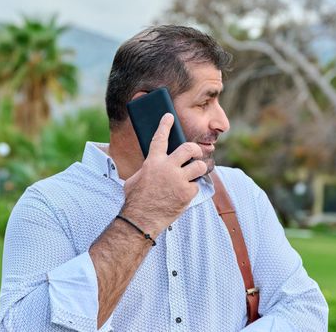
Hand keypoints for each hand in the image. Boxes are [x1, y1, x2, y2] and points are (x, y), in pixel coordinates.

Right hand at [122, 113, 207, 235]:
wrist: (140, 220)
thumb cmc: (135, 200)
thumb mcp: (135, 179)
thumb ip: (148, 169)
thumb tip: (154, 165)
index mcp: (153, 162)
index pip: (160, 138)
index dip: (165, 125)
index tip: (169, 116)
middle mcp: (167, 168)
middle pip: (189, 149)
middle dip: (195, 149)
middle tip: (196, 153)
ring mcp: (179, 180)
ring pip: (199, 166)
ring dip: (198, 169)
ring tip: (194, 173)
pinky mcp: (187, 193)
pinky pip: (196, 186)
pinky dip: (191, 189)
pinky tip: (184, 193)